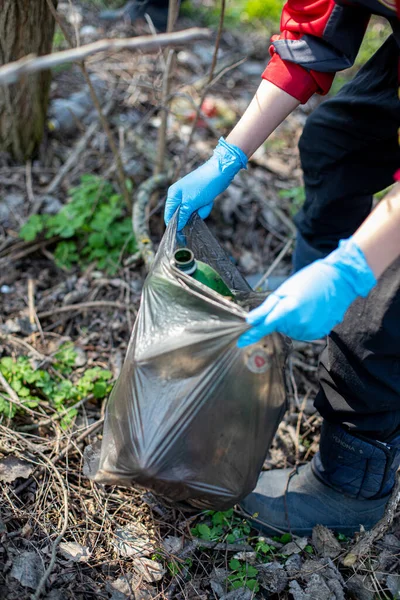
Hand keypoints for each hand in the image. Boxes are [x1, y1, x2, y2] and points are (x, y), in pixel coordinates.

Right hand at [164, 137, 246, 230]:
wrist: (221, 172)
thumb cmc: (204, 185)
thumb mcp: (191, 202)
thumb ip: (183, 215)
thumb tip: (177, 227)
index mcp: (173, 195)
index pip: (169, 215)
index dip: (174, 226)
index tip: (181, 236)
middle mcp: (179, 196)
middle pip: (182, 216)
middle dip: (192, 215)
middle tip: (199, 209)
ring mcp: (189, 197)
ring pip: (192, 214)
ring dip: (201, 211)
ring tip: (206, 201)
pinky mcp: (198, 198)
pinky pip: (200, 209)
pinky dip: (205, 207)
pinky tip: (209, 200)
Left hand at [237, 238, 375, 345]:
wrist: (339, 280)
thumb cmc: (308, 280)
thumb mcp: (283, 291)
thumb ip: (265, 309)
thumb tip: (249, 321)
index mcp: (288, 309)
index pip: (264, 326)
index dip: (251, 335)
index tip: (240, 343)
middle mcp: (299, 323)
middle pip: (279, 328)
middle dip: (281, 318)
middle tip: (293, 302)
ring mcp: (310, 330)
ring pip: (291, 331)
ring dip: (293, 322)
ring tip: (304, 305)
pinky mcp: (320, 333)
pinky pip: (304, 333)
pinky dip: (304, 325)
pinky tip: (311, 312)